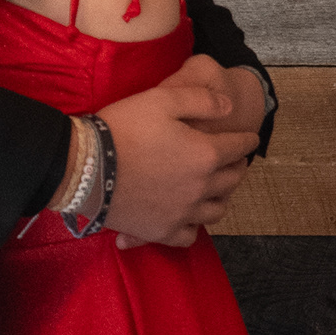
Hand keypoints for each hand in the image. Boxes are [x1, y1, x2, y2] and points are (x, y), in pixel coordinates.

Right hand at [101, 55, 260, 248]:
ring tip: (216, 189)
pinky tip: (190, 218)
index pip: (240, 147)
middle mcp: (201, 188)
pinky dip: (195, 227)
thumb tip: (229, 107)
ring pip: (217, 210)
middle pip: (232, 180)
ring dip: (222, 197)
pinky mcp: (162, 231)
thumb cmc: (123, 127)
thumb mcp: (163, 98)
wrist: (85, 167)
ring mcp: (183, 213)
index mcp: (206, 154)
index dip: (247, 140)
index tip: (250, 138)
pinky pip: (190, 236)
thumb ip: (202, 100)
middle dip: (238, 166)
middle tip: (235, 160)